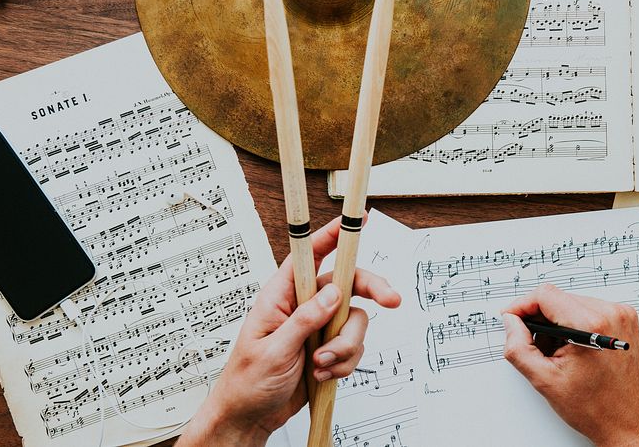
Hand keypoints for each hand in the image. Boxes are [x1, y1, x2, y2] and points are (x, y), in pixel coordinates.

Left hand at [178, 216, 401, 446]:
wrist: (252, 416)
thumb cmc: (247, 381)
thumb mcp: (273, 350)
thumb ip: (304, 320)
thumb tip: (333, 294)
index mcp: (281, 296)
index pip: (309, 256)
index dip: (332, 235)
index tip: (358, 222)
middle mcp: (304, 306)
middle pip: (348, 283)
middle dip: (371, 291)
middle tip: (391, 300)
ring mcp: (320, 327)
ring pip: (355, 321)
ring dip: (345, 346)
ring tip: (322, 364)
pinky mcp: (330, 348)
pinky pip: (354, 347)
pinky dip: (343, 363)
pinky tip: (322, 373)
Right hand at [502, 285, 638, 446]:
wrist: (629, 423)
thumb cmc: (596, 408)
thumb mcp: (545, 381)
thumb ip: (519, 348)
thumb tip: (511, 322)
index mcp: (591, 325)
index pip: (545, 295)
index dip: (522, 305)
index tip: (512, 318)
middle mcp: (611, 314)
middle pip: (559, 298)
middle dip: (542, 320)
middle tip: (540, 348)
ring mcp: (622, 315)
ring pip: (574, 303)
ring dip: (559, 323)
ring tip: (561, 354)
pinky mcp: (626, 320)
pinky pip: (591, 310)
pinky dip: (577, 325)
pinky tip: (577, 349)